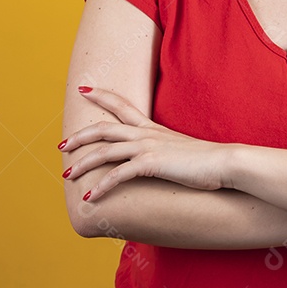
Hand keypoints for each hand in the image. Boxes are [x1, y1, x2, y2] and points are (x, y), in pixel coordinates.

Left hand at [58, 86, 232, 201]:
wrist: (225, 163)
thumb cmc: (208, 161)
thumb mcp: (181, 151)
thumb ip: (166, 152)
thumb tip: (160, 160)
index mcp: (152, 129)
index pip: (122, 105)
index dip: (102, 96)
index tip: (84, 89)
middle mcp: (146, 135)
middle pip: (103, 129)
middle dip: (79, 136)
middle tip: (61, 145)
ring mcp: (147, 148)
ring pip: (104, 152)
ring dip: (83, 164)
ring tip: (67, 175)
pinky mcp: (151, 165)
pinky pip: (118, 175)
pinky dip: (101, 187)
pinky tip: (90, 198)